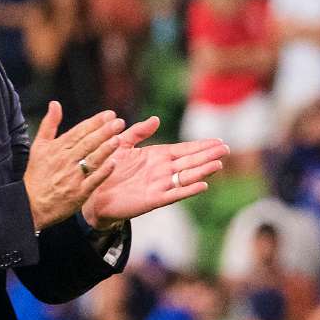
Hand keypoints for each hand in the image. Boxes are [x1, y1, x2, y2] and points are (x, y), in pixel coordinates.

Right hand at [23, 102, 124, 230]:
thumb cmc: (37, 174)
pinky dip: (103, 172)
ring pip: (92, 159)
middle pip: (88, 143)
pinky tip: (114, 163)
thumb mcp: (39, 146)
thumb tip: (55, 103)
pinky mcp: (78, 193)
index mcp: (57, 148)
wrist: (31, 204)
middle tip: (119, 122)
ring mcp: (72, 177)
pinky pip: (93, 180)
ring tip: (118, 138)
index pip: (79, 131)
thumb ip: (49, 124)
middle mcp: (65, 161)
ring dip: (106, 149)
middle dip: (104, 131)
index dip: (95, 122)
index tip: (109, 114)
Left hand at [81, 116, 228, 229]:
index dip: (201, 145)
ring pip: (186, 176)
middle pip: (190, 161)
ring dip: (202, 171)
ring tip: (218, 164)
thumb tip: (156, 119)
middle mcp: (162, 170)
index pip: (184, 149)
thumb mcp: (122, 144)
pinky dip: (188, 190)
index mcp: (157, 156)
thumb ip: (138, 132)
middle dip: (208, 155)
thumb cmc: (108, 168)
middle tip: (226, 149)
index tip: (218, 140)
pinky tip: (203, 185)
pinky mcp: (152, 199)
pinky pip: (174, 194)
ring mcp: (159, 185)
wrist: (93, 192)